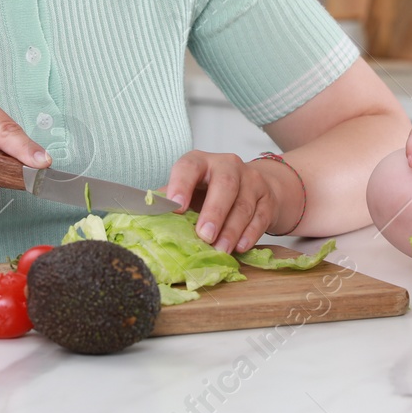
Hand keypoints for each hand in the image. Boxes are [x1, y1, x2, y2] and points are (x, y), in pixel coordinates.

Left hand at [163, 151, 301, 253]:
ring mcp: (251, 180)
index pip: (189, 166)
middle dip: (214, 211)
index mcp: (200, 162)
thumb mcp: (189, 190)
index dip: (181, 185)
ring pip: (243, 204)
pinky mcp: (267, 198)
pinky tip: (240, 247)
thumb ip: (170, 201)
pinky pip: (261, 216)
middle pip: (225, 184)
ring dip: (231, 229)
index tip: (175, 207)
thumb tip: (143, 216)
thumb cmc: (210, 191)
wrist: (250, 187)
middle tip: (204, 235)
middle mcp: (227, 165)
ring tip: (220, 250)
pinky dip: (251, 234)